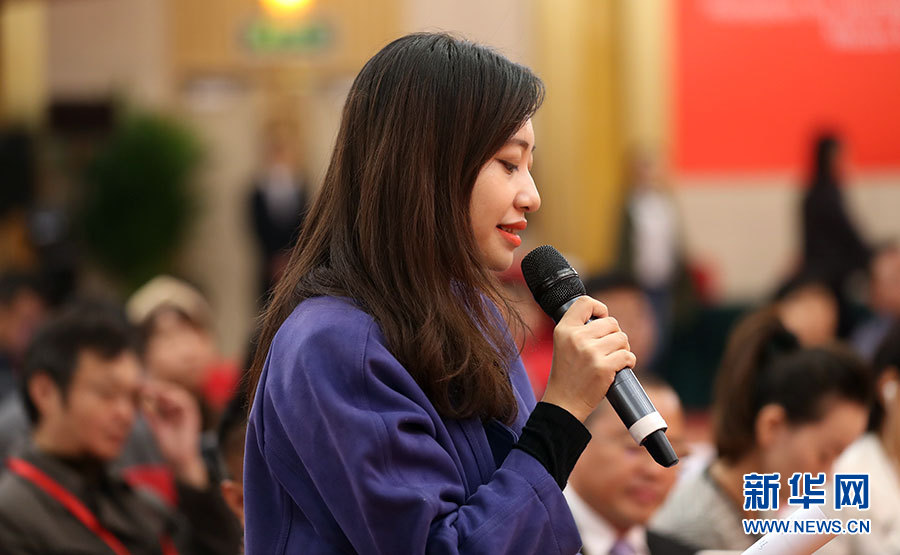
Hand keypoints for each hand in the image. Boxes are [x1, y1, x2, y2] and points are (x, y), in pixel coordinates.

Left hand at [141, 379, 207, 487]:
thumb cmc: (169, 444)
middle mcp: (182, 408)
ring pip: (178, 393)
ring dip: (165, 391)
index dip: (153, 390)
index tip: (141, 388)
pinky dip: (173, 399)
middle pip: (171, 391)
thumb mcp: (157, 426)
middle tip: (144, 387)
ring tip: (152, 392)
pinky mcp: (193, 414)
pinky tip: (162, 399)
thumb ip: (152, 414)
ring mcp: (188, 410)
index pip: (164, 395)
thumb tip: (143, 402)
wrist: (179, 457)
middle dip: (158, 388)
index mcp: (174, 410)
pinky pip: (185, 402)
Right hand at [540, 296, 635, 421]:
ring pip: (622, 338)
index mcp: (564, 329)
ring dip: (622, 349)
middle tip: (608, 349)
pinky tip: (619, 368)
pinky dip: (629, 362)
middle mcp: (576, 338)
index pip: (585, 302)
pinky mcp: (604, 367)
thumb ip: (579, 329)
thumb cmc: (567, 374)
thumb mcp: (563, 344)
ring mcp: (591, 352)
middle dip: (615, 335)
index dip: (599, 308)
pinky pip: (628, 356)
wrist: (564, 403)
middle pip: (611, 323)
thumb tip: (605, 317)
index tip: (601, 319)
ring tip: (612, 359)